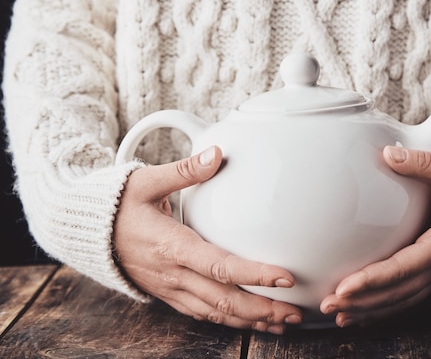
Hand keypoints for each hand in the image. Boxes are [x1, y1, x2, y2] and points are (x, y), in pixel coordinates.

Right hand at [113, 146, 301, 333]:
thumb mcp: (146, 181)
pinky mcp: (170, 295)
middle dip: (262, 309)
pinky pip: (203, 315)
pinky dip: (230, 323)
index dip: (254, 274)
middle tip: (295, 312)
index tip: (285, 277)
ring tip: (283, 323)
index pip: (220, 266)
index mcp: (173, 246)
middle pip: (224, 300)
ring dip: (251, 321)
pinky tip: (252, 323)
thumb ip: (184, 170)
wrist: (88, 234)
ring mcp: (171, 289)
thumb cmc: (119, 206)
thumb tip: (216, 153)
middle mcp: (174, 274)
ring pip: (216, 314)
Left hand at [320, 146, 430, 326]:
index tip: (344, 287)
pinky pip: (406, 298)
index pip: (406, 266)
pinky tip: (357, 315)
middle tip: (327, 305)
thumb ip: (424, 161)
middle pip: (399, 291)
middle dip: (363, 302)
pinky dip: (381, 310)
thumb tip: (388, 155)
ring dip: (368, 310)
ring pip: (401, 301)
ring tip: (336, 315)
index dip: (374, 279)